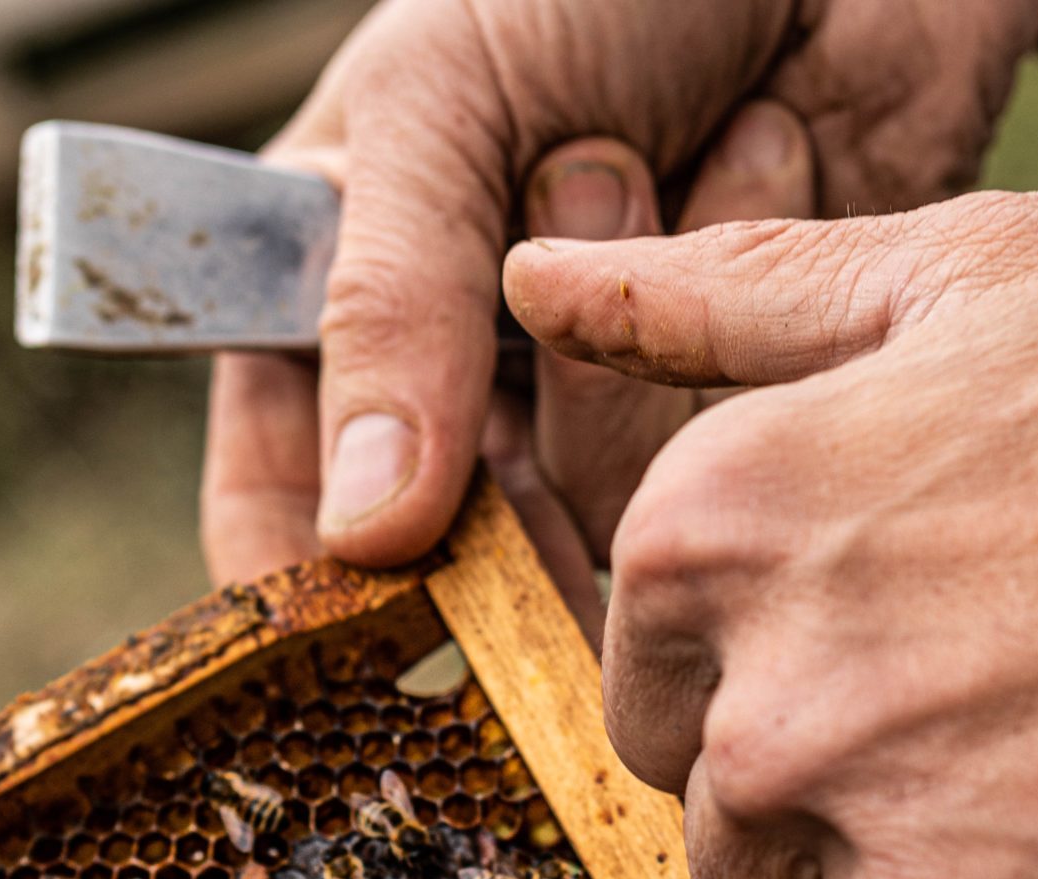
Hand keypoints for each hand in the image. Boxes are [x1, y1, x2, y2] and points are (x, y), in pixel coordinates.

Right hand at [200, 0, 1037, 582]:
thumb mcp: (440, 102)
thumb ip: (385, 308)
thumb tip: (362, 529)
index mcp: (351, 301)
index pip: (288, 492)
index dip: (305, 576)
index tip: (343, 617)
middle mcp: (477, 384)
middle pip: (456, 547)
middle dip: (501, 459)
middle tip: (535, 342)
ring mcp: (612, 410)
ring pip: (596, 511)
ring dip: (617, 340)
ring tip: (635, 154)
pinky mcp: (742, 419)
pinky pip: (717, 465)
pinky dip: (730, 313)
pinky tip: (748, 158)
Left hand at [502, 199, 1037, 878]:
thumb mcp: (990, 270)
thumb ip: (732, 294)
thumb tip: (540, 272)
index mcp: (748, 532)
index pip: (655, 702)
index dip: (771, 695)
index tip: (894, 657)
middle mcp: (807, 724)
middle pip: (732, 867)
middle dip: (844, 833)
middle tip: (1030, 737)